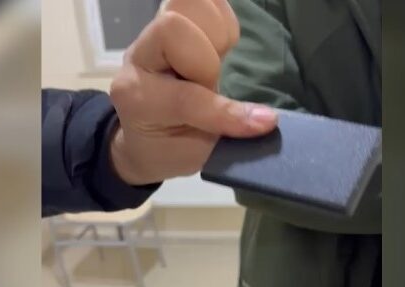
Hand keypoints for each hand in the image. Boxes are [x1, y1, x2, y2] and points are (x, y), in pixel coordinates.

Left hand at [109, 0, 277, 185]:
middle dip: (208, 58)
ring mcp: (155, 33)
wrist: (151, 134)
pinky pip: (208, 2)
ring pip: (189, 5)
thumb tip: (267, 118)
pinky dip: (223, 20)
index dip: (223, 112)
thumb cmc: (172, 146)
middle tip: (212, 84)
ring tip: (218, 59)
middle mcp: (140, 56)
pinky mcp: (176, 20)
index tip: (263, 123)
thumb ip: (224, 133)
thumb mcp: (195, 154)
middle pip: (173, 27)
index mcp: (137, 98)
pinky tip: (219, 47)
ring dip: (216, 31)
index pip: (183, 96)